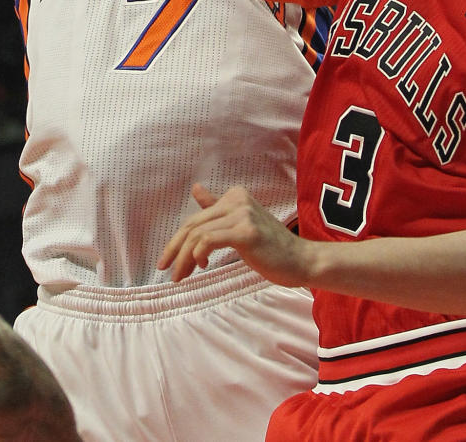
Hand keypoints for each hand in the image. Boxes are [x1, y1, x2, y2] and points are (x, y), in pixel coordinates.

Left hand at [158, 184, 316, 286]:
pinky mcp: (246, 232)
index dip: (177, 240)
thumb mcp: (240, 222)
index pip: (196, 219)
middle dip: (174, 250)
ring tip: (181, 277)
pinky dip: (198, 254)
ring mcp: (243, 214)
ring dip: (184, 259)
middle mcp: (238, 199)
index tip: (168, 261)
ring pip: (198, 235)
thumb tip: (195, 188)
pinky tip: (201, 266)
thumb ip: (217, 207)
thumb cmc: (270, 246)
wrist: (300, 260)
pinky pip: (209, 241)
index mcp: (235, 195)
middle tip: (165, 270)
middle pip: (193, 225)